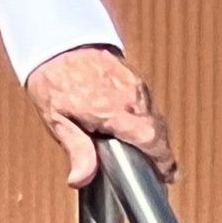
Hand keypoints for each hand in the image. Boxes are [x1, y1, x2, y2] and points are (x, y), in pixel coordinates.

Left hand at [24, 45, 175, 187]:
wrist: (56, 43)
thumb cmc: (53, 81)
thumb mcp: (57, 121)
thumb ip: (76, 150)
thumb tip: (79, 179)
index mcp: (113, 110)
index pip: (151, 138)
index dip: (163, 159)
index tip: (168, 175)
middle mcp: (129, 96)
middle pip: (158, 130)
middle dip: (159, 151)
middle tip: (157, 170)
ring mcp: (134, 84)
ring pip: (154, 117)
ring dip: (152, 134)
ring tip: (143, 152)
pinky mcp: (133, 77)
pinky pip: (146, 103)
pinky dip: (144, 118)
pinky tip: (132, 127)